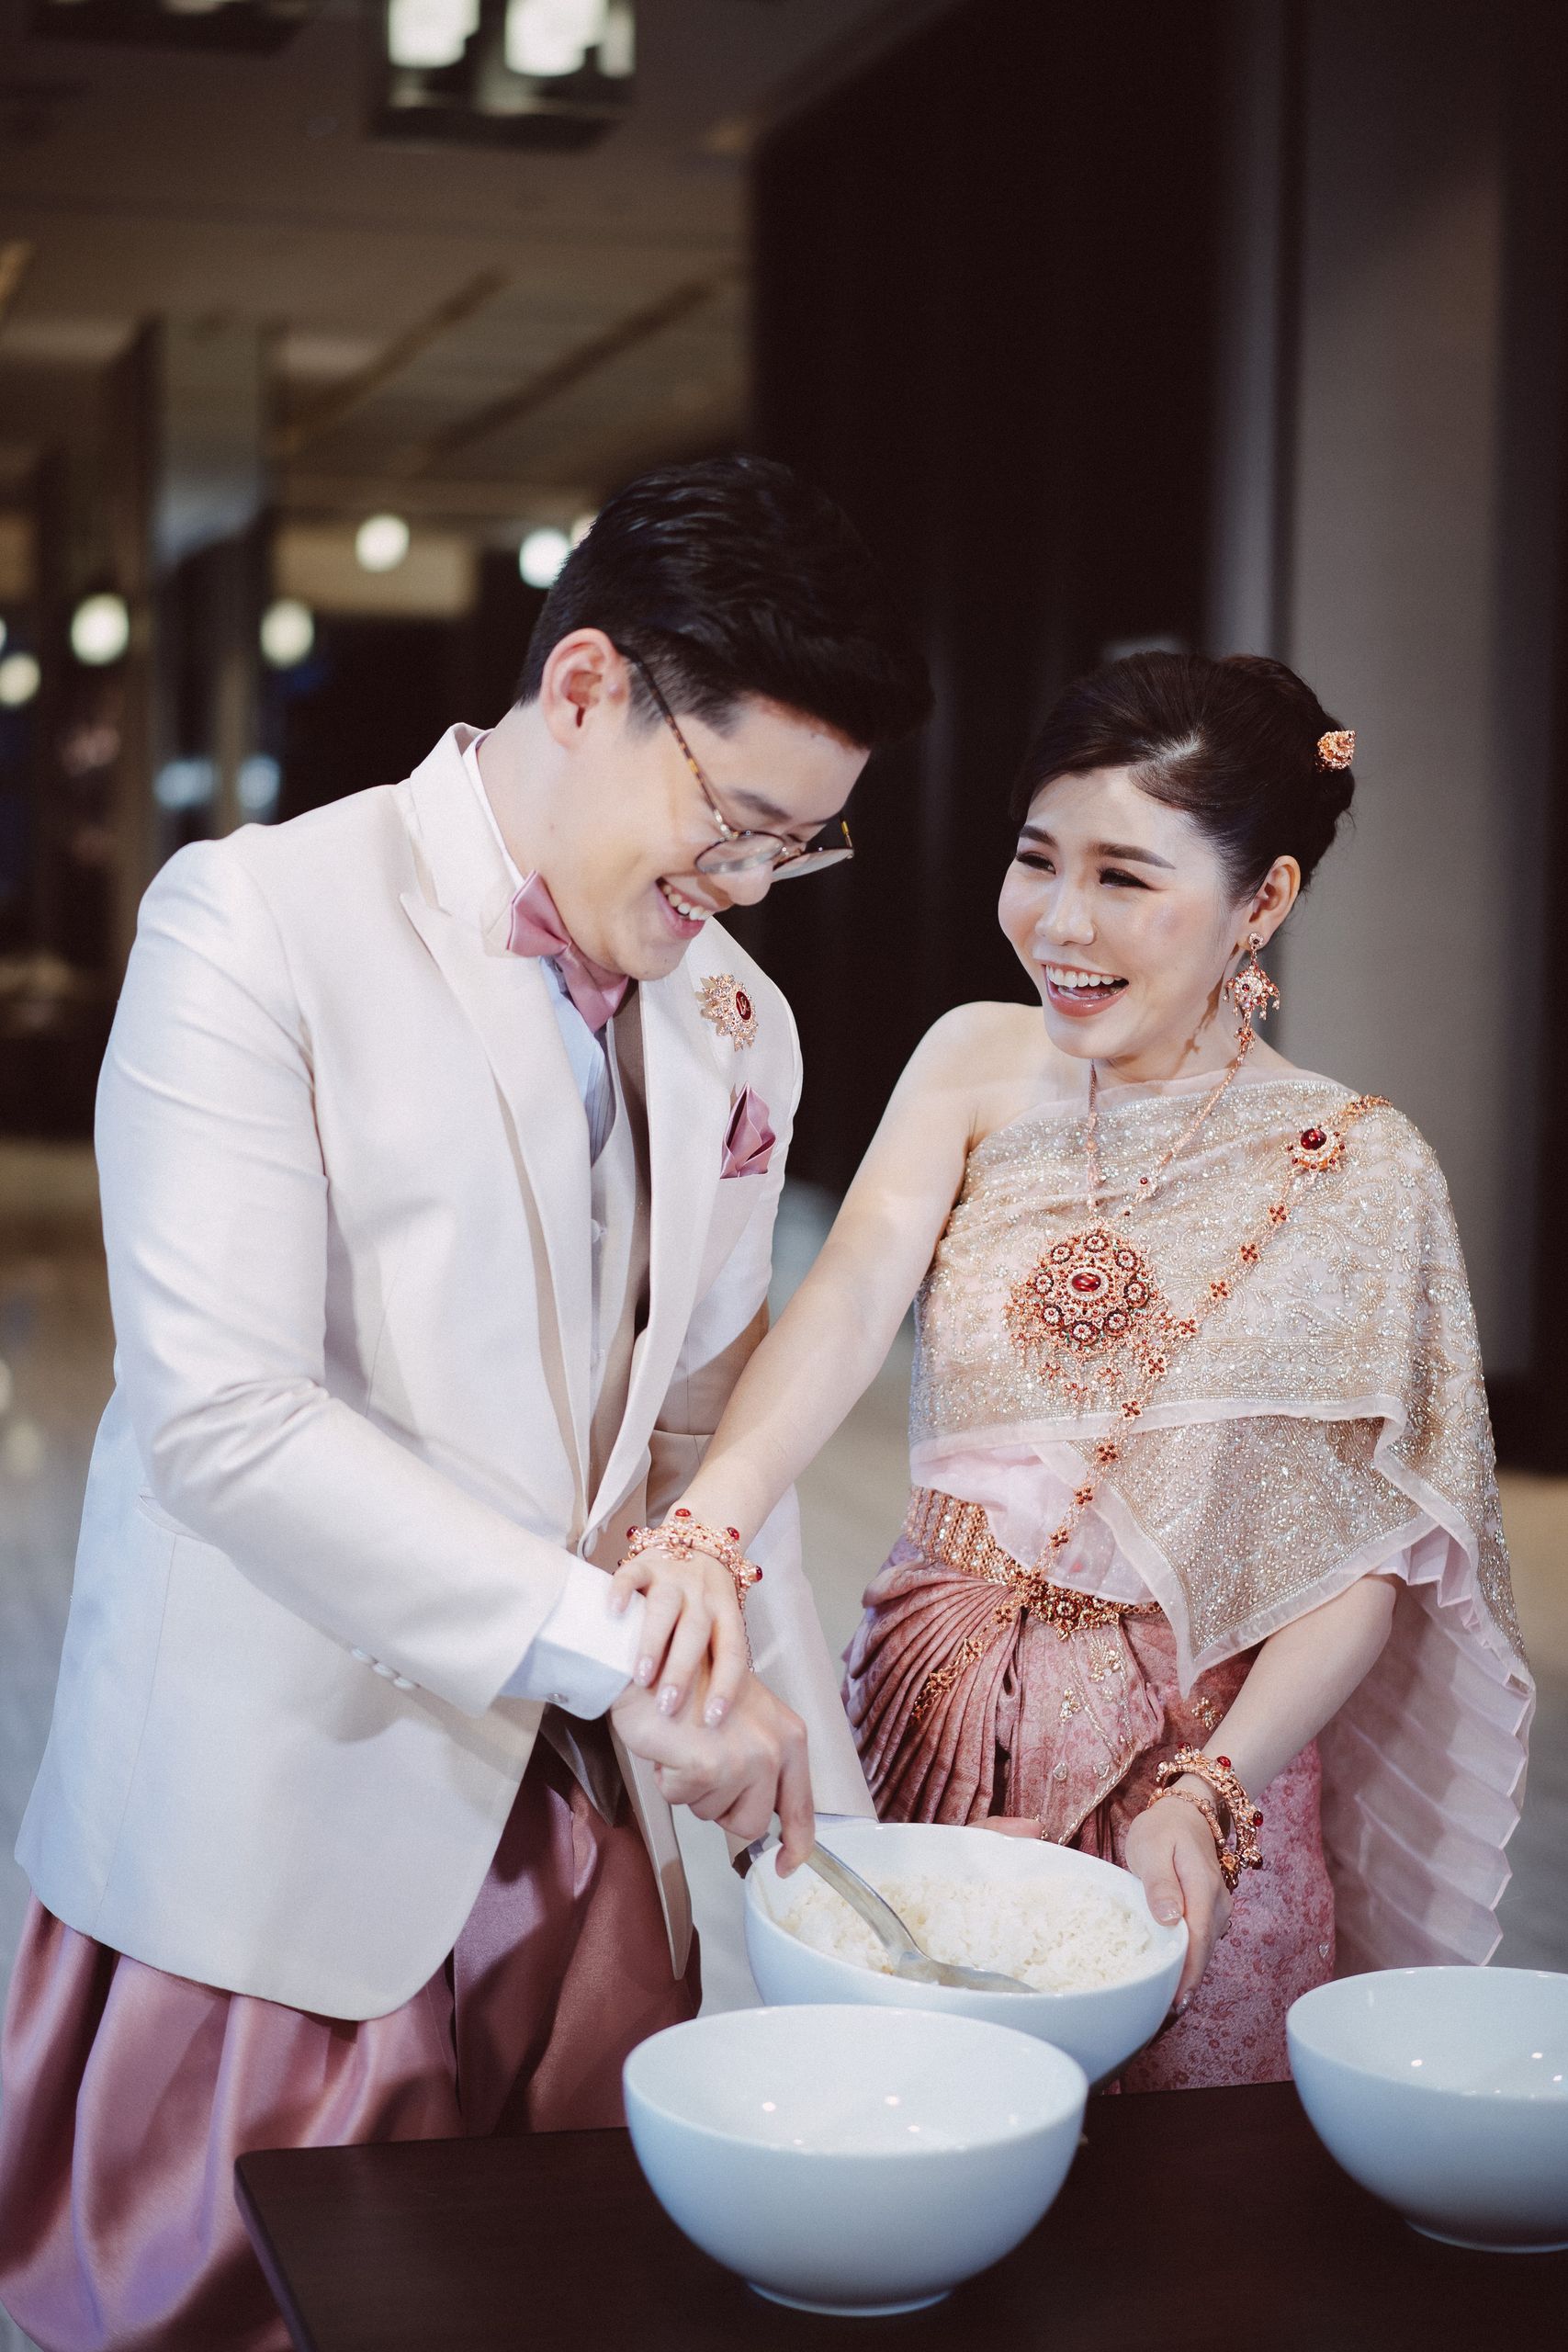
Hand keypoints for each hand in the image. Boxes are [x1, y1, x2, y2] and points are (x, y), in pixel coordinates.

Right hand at [609, 1534, 748, 1728]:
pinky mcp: (645, 1562)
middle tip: (668, 1707)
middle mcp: (703, 1596)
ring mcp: (674, 1577)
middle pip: (697, 1633)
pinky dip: (622, 1592)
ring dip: (654, 1642)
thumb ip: (714, 1664)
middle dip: (683, 1672)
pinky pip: (633, 1574)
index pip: (733, 1652)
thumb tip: (710, 1729)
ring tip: (641, 1676)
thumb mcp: (721, 1626)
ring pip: (665, 1607)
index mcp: (727, 1614)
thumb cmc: (707, 1602)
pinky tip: (613, 1612)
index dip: (727, 1686)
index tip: (714, 1720)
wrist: (702, 1539)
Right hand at [611, 1667, 815, 1870]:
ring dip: (692, 1790)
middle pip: (750, 1824)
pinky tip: (671, 1746)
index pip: (801, 1808)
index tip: (786, 1864)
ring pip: (712, 1815)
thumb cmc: (692, 1689)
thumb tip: (768, 1815)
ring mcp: (743, 1759)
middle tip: (703, 1767)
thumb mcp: (747, 1721)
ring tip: (687, 1746)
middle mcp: (774, 1748)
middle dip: (720, 1807)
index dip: (796, 1845)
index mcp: (790, 1737)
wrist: (652, 1663)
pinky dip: (669, 1780)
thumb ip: (764, 1764)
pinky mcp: (708, 1767)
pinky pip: (682, 1800)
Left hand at [1122, 1791, 1231, 2008]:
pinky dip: (1189, 1961)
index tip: (1174, 2003)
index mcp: (1203, 1887)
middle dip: (1186, 1985)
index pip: (1198, 1939)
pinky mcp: (1211, 1912)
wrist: (1186, 1812)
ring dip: (1188, 1977)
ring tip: (1163, 2006)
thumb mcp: (1152, 1848)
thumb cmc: (1163, 1829)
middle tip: (1160, 2017)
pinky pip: (1202, 1942)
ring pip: (1204, 1950)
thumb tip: (1170, 1919)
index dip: (1188, 1974)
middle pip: (1204, 1952)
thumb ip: (1160, 1883)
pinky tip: (1172, 1977)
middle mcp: (1218, 1903)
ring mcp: (1217, 1908)